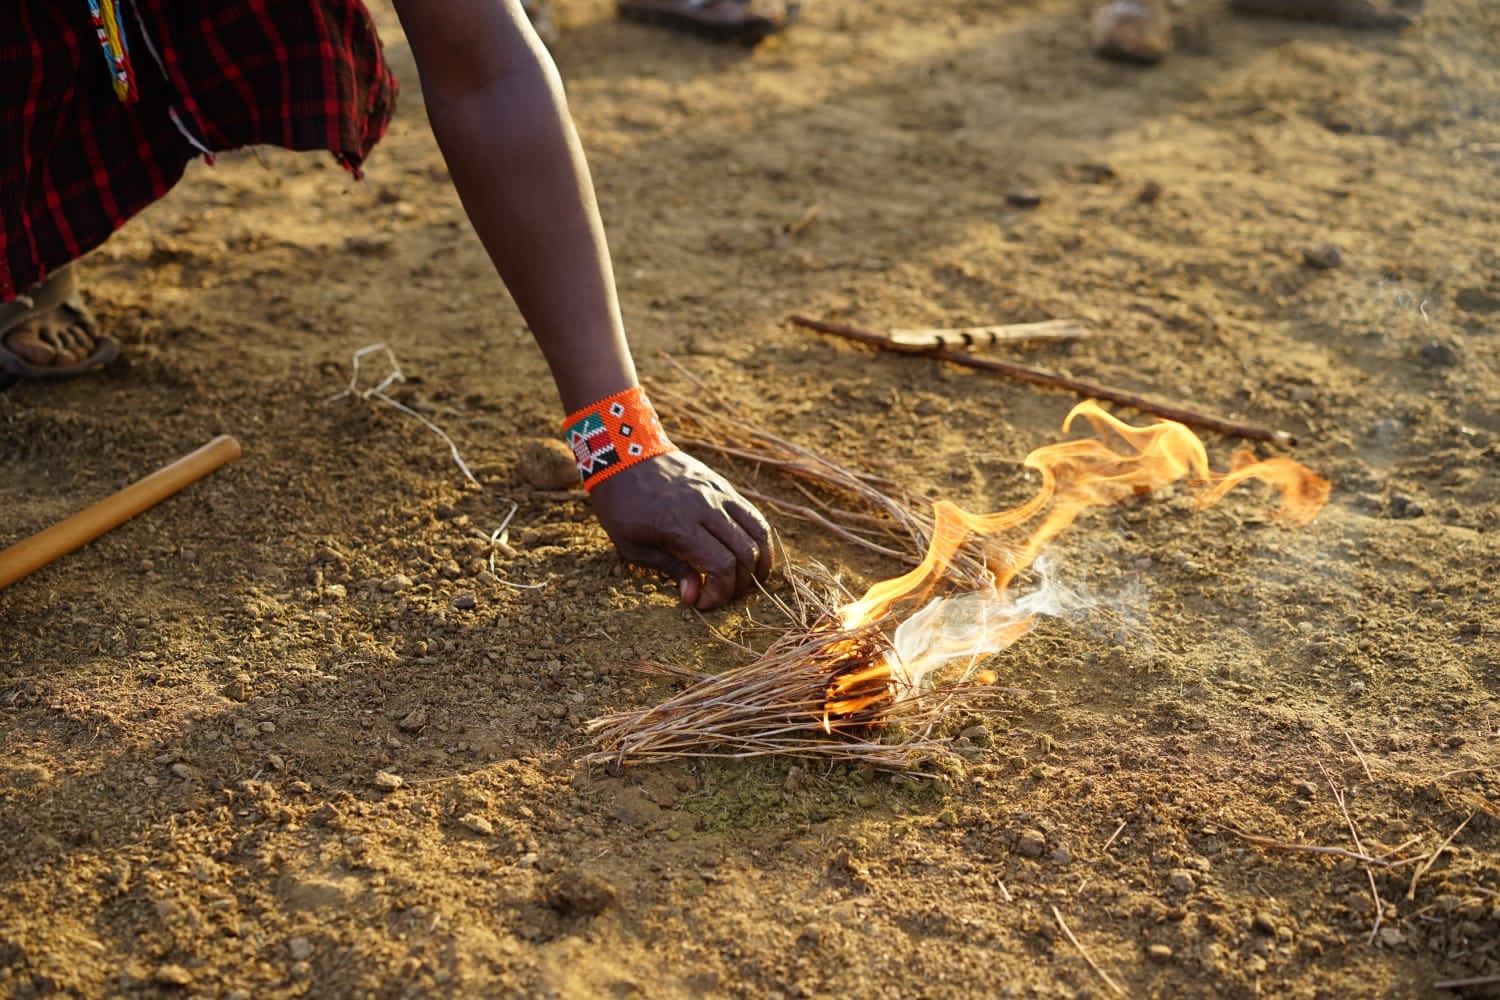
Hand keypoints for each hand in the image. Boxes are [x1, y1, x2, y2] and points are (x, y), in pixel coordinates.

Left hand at [588, 451, 771, 609]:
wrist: (623, 454)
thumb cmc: (621, 505)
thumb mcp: (633, 546)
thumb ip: (670, 569)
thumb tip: (694, 595)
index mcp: (680, 525)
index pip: (721, 566)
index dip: (719, 593)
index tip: (702, 603)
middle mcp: (706, 507)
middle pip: (745, 552)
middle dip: (739, 584)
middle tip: (722, 595)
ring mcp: (719, 493)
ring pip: (758, 532)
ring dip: (760, 562)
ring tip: (747, 581)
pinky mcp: (724, 486)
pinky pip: (753, 515)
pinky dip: (758, 540)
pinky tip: (750, 555)